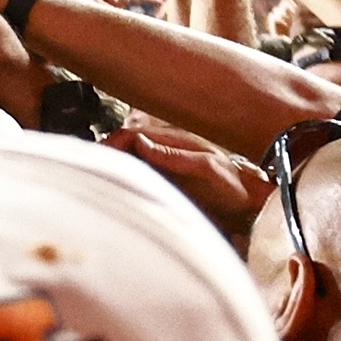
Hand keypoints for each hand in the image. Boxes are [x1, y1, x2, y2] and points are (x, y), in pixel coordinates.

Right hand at [107, 112, 272, 235]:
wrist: (249, 205)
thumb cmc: (233, 186)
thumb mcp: (206, 167)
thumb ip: (175, 155)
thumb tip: (141, 142)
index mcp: (174, 141)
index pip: (131, 134)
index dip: (113, 143)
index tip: (98, 156)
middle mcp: (165, 151)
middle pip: (125, 146)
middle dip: (106, 154)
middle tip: (90, 170)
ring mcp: (165, 166)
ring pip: (130, 161)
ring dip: (113, 167)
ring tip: (97, 180)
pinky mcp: (166, 182)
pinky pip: (139, 177)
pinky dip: (125, 180)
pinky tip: (117, 189)